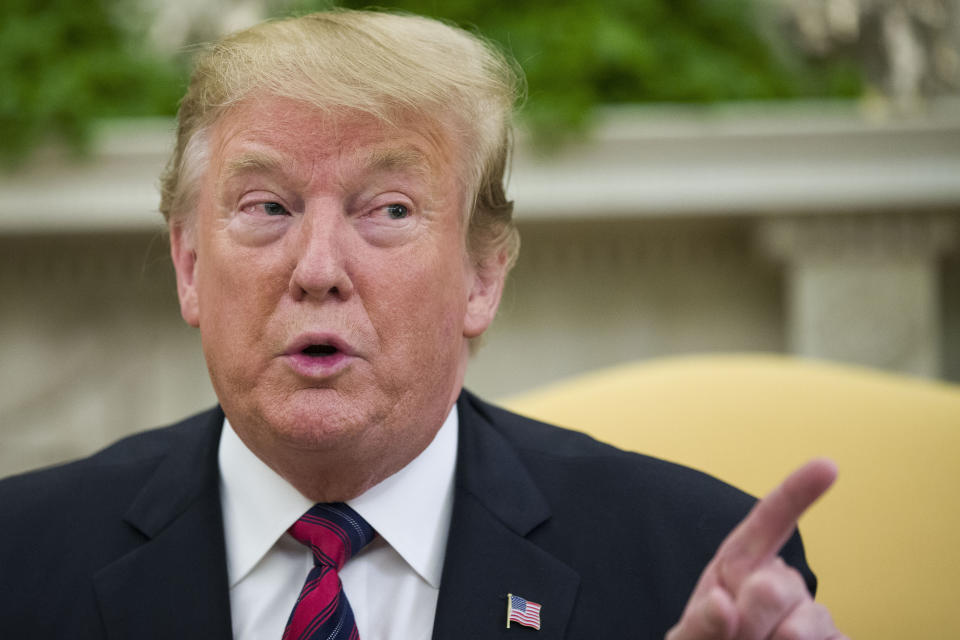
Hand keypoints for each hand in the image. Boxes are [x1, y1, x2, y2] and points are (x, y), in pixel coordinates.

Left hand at [666, 459, 846, 639]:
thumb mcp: (689, 639)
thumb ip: (699, 624)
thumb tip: (722, 604)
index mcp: (740, 566)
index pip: (768, 522)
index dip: (797, 492)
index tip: (828, 466)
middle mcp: (781, 583)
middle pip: (777, 587)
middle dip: (750, 622)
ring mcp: (812, 616)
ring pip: (807, 624)